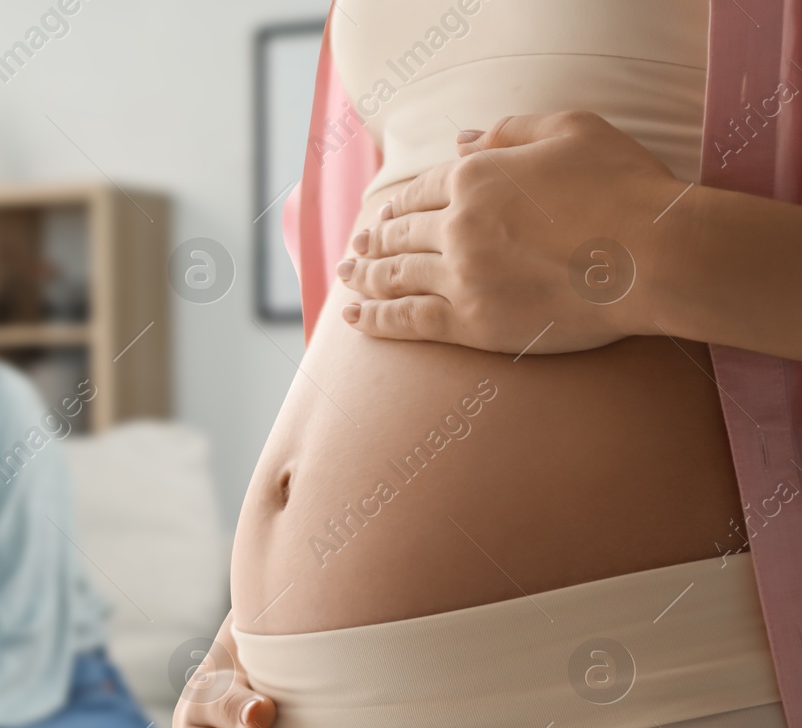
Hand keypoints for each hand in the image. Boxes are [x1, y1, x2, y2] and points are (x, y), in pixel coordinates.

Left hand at [338, 110, 685, 353]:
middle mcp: (458, 225)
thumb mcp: (571, 130)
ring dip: (363, 276)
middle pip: (401, 234)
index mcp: (476, 176)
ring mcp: (460, 276)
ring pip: (394, 276)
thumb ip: (510, 131)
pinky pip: (407, 321)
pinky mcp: (471, 323)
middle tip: (356, 249)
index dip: (400, 204)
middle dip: (374, 240)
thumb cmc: (625, 187)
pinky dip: (373, 318)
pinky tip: (352, 318)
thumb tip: (458, 139)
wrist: (655, 255)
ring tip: (346, 277)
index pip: (422, 190)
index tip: (384, 215)